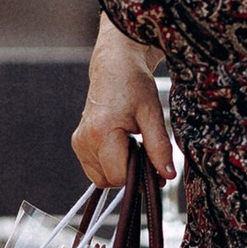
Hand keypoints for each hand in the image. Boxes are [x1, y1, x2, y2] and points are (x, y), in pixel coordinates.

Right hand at [73, 23, 175, 187]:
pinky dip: (110, 164)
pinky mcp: (78, 143)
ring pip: (101, 178)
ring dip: (119, 169)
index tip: (152, 161)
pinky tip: (120, 144)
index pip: (119, 175)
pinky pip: (95, 169)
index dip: (139, 174)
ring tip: (130, 144)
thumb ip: (160, 148)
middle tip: (141, 150)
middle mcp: (85, 140)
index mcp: (101, 132)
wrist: (114, 67)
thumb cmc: (133, 84)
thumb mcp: (152, 114)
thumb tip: (168, 175)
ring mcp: (79, 142)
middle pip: (109, 180)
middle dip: (129, 173)